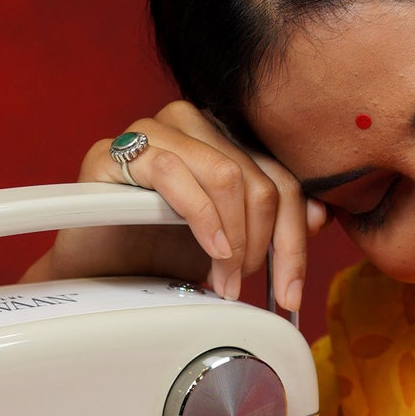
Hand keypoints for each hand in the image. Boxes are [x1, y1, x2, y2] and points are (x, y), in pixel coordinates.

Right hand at [23, 100, 324, 311]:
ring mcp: (153, 132)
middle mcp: (192, 125)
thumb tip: (317, 216)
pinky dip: (201, 218)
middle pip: (260, 180)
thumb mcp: (229, 243)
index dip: (293, 239)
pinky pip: (174, 173)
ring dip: (233, 239)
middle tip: (242, 284)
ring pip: (226, 175)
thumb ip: (270, 224)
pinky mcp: (116, 153)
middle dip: (260, 245)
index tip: (291, 290)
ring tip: (223, 278)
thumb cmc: (156, 256)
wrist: (97, 276)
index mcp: (224, 140)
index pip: (281, 180)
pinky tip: (208, 250)